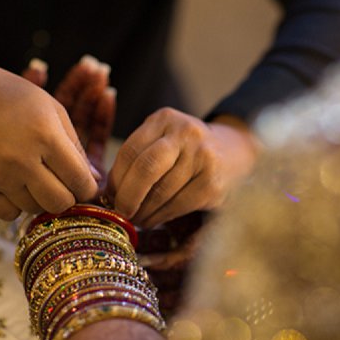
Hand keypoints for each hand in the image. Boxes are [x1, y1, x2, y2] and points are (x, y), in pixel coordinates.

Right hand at [0, 47, 98, 219]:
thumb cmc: (12, 98)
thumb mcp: (53, 110)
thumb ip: (76, 148)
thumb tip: (95, 182)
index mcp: (46, 136)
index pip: (81, 182)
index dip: (88, 187)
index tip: (84, 184)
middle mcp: (21, 159)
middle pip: (60, 203)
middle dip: (67, 196)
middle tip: (61, 184)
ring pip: (35, 209)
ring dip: (40, 198)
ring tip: (32, 174)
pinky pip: (8, 214)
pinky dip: (15, 204)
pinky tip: (12, 182)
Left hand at [104, 108, 259, 227]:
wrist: (234, 155)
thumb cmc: (186, 152)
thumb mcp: (163, 141)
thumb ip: (138, 157)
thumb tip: (106, 192)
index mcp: (166, 119)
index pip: (131, 150)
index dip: (115, 178)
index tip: (107, 196)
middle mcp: (186, 133)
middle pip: (146, 168)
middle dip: (127, 196)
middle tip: (119, 212)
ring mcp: (203, 158)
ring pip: (160, 192)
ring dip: (142, 212)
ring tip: (134, 219)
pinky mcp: (212, 183)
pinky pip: (177, 205)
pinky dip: (159, 217)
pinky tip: (152, 220)